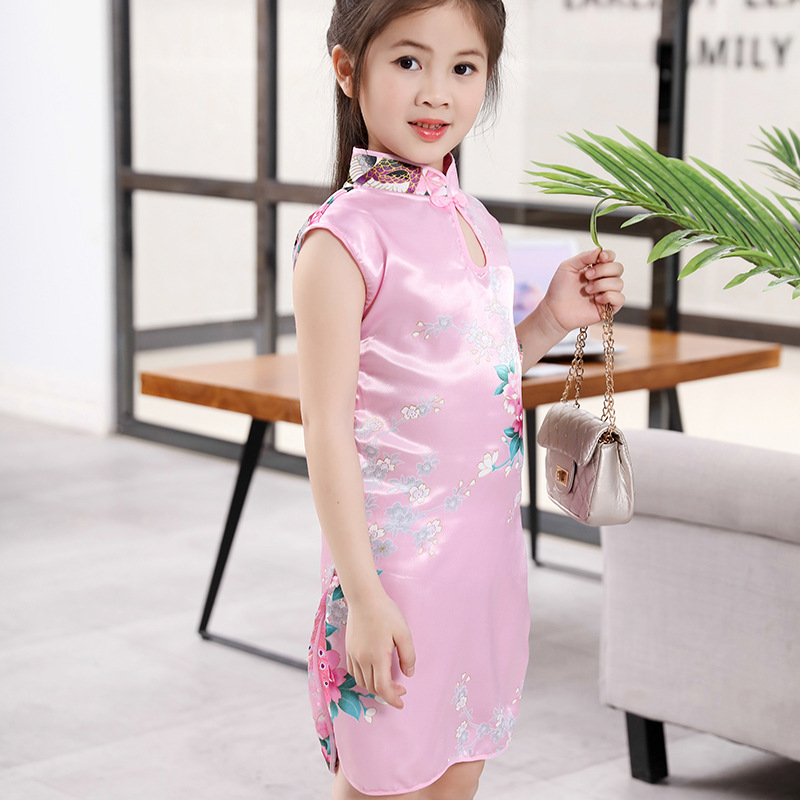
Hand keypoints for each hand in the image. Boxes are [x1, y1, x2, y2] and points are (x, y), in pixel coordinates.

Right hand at [344, 590, 415, 709]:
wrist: (364, 597)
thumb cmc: (386, 612)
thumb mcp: (404, 632)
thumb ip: (408, 656)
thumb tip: (408, 674)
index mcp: (378, 657)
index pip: (383, 688)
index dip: (392, 699)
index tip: (401, 703)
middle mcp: (363, 659)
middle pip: (372, 688)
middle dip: (387, 693)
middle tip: (400, 689)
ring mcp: (353, 654)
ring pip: (362, 681)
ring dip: (375, 687)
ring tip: (388, 681)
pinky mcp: (348, 649)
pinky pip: (354, 671)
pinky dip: (364, 678)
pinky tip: (373, 671)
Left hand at [539, 248, 625, 336]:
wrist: (554, 310)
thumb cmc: (559, 289)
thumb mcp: (567, 267)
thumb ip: (583, 257)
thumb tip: (599, 250)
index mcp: (595, 268)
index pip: (611, 257)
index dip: (609, 255)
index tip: (600, 258)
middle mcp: (603, 279)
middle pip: (618, 268)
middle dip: (603, 270)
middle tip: (587, 276)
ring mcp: (606, 293)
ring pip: (619, 283)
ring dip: (602, 285)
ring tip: (587, 291)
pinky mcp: (608, 307)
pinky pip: (620, 298)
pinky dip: (609, 296)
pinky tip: (597, 299)